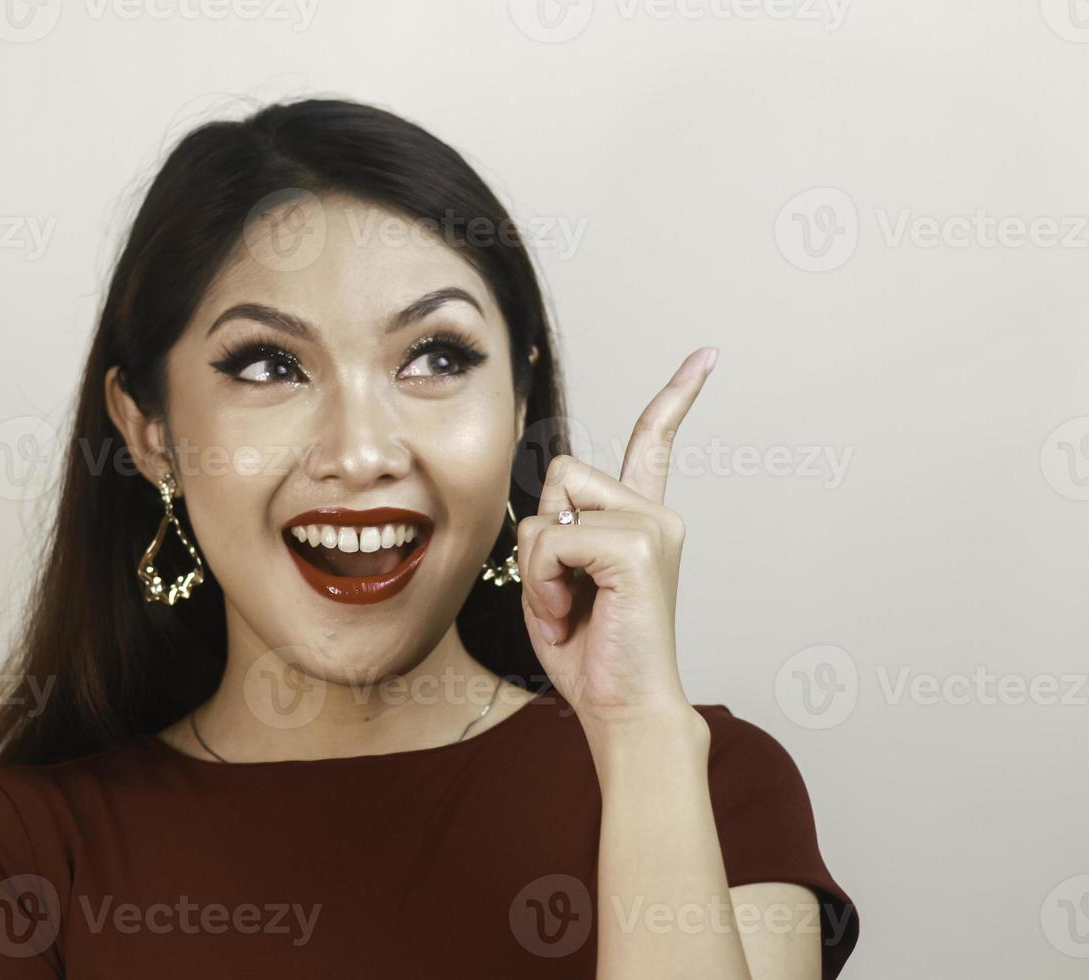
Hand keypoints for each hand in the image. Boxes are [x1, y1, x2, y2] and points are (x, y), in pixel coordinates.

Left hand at [517, 347, 716, 730]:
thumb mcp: (557, 579)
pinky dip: (542, 582)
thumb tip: (549, 508)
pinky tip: (570, 615)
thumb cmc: (590, 653)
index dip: (675, 396)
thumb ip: (555, 530)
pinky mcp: (635, 547)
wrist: (622, 710)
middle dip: (541, 534)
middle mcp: (655, 515)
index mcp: (643, 521)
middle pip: (562, 471)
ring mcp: (651, 527)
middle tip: (564, 593)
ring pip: (550, 508)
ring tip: (569, 607)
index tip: (706, 356)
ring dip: (539, 564)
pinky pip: (551, 539)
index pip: (656, 443)